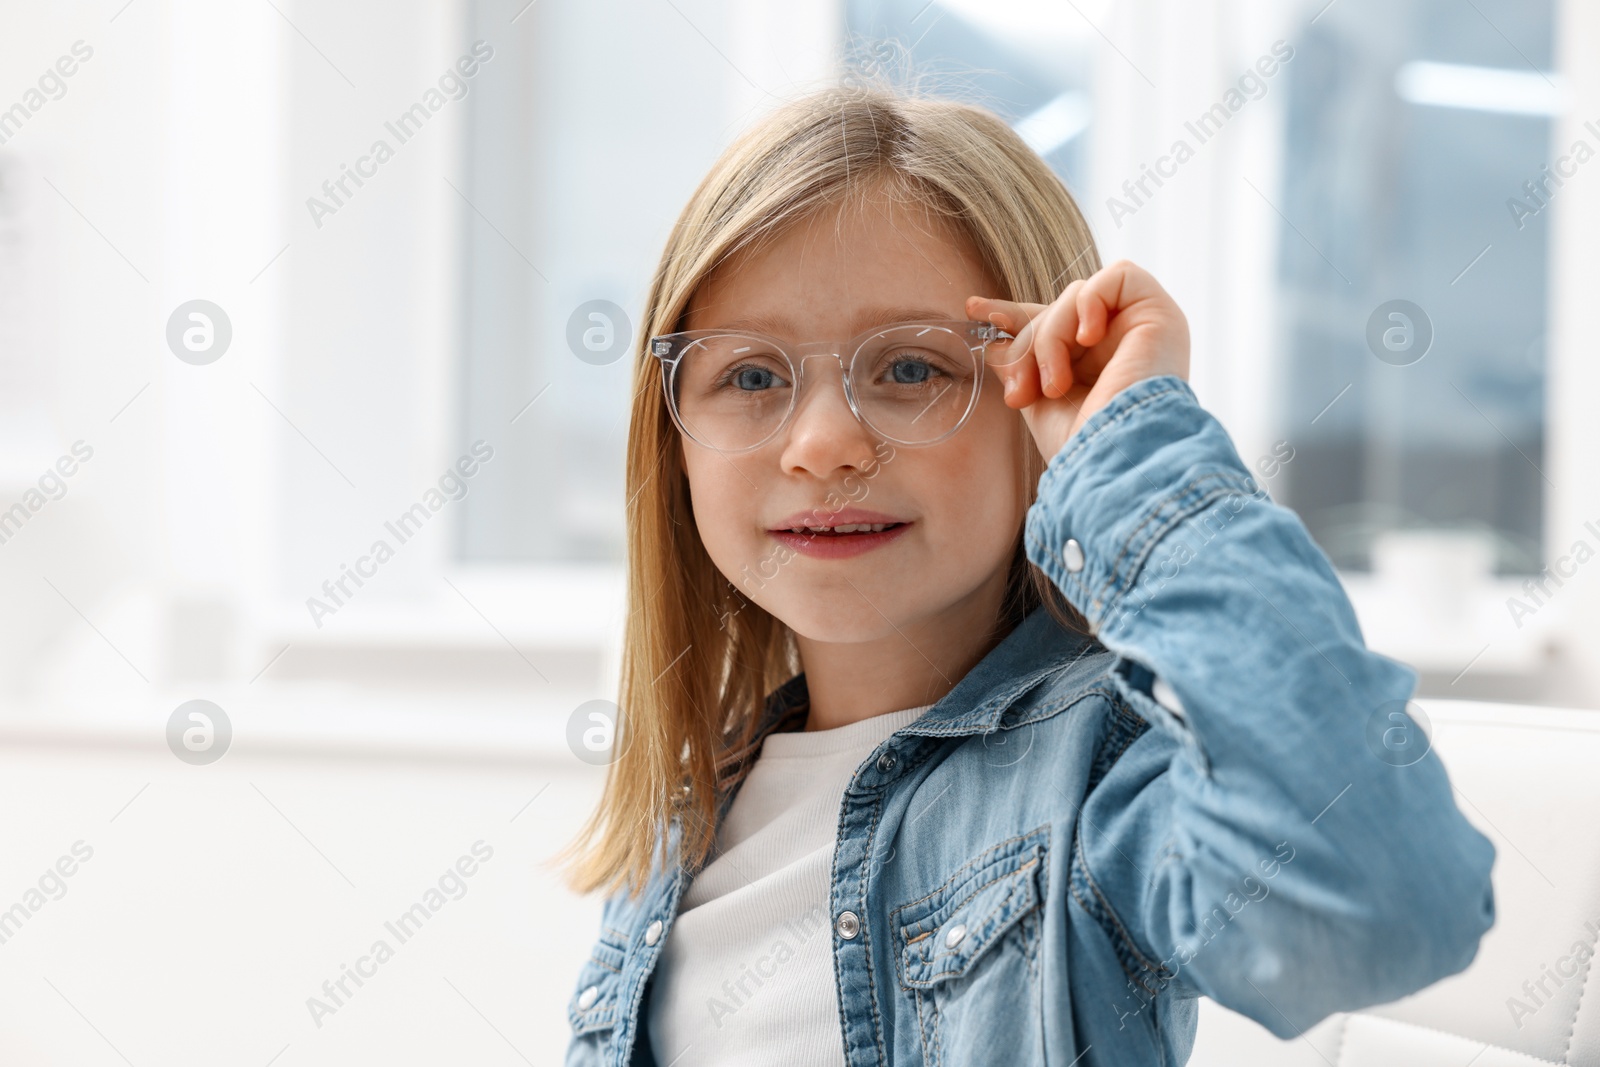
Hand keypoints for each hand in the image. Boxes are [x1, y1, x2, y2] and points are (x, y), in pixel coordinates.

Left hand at [967, 259, 1189, 461]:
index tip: (974, 309)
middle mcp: (1121, 346)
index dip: (1012, 315)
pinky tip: (1087, 339)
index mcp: (1096, 368)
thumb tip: (995, 343)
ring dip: (1051, 338)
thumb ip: (1022, 367)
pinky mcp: (1160, 314)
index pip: (1052, 326)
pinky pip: (1119, 275)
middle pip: (1057, 310)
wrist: (1116, 461)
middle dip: (1027, 346)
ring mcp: (1141, 329)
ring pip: (1076, 296)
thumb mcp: (1039, 404)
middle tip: (1020, 392)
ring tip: (1054, 384)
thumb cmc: (1082, 446)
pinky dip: (1089, 302)